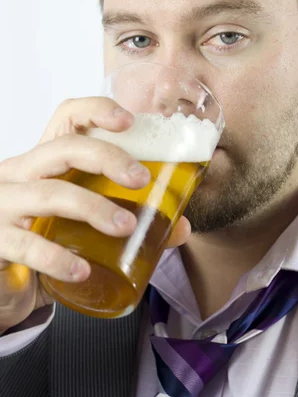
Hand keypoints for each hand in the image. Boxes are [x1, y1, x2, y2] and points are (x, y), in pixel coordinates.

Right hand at [0, 97, 190, 332]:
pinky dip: (57, 257)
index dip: (96, 110)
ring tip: (126, 226)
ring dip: (93, 207)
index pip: (66, 118)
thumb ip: (129, 223)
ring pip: (50, 192)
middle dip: (107, 158)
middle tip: (141, 180)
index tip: (129, 121)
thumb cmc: (46, 243)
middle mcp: (19, 174)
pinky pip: (26, 244)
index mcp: (44, 161)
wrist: (3, 287)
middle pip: (63, 148)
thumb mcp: (83, 228)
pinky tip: (82, 270)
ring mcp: (3, 204)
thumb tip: (180, 227)